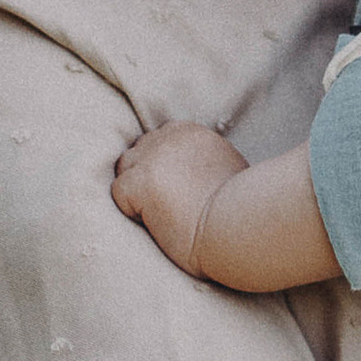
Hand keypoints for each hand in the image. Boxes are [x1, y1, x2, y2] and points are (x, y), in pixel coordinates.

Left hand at [112, 120, 247, 271]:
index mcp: (192, 133)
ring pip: (124, 169)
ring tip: (159, 217)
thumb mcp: (227, 170)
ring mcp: (155, 156)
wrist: (241, 227)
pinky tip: (156, 224)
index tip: (173, 191)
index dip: (160, 168)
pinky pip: (119, 193)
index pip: (159, 141)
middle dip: (144, 177)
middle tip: (164, 208)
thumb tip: (190, 176)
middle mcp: (171, 137)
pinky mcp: (143, 180)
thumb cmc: (241, 210)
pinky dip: (132, 211)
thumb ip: (202, 162)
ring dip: (135, 193)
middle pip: (138, 151)